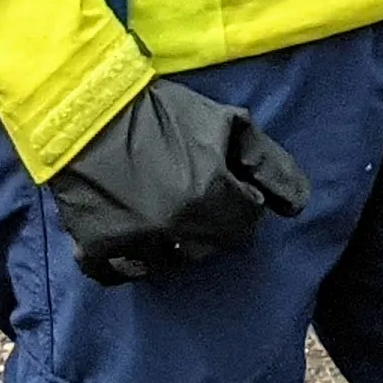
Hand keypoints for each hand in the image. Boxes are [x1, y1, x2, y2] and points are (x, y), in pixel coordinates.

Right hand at [49, 77, 310, 283]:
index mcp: (211, 197)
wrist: (86, 108)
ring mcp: (134, 244)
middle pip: (212, 249)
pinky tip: (135, 238)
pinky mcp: (95, 250)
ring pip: (170, 265)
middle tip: (197, 197)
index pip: (246, 224)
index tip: (226, 185)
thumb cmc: (161, 111)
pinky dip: (129, 262)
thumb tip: (297, 207)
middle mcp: (176, 229)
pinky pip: (120, 275)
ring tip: (167, 213)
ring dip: (175, 245)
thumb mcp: (227, 124)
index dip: (241, 202)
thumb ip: (269, 165)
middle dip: (213, 225)